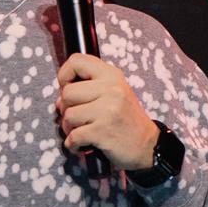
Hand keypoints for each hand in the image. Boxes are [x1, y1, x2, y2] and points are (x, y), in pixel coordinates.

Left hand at [57, 53, 160, 171]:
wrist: (147, 145)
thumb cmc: (125, 119)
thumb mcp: (114, 93)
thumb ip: (88, 88)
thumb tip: (59, 100)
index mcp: (111, 75)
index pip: (76, 61)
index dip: (65, 76)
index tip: (70, 89)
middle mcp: (111, 89)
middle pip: (67, 93)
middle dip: (66, 108)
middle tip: (78, 117)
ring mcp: (107, 110)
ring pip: (68, 115)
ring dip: (69, 128)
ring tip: (82, 131)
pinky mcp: (103, 131)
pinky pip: (73, 136)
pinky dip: (73, 144)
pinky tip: (82, 145)